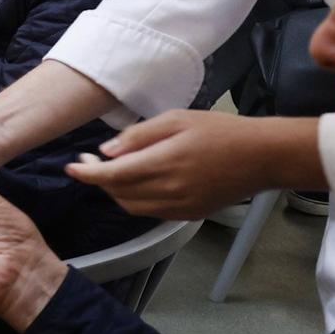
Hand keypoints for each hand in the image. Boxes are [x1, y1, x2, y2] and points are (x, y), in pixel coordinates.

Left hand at [68, 111, 319, 219]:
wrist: (262, 157)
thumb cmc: (221, 131)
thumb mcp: (177, 119)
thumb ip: (139, 136)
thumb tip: (106, 152)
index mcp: (165, 164)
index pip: (112, 176)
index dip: (87, 174)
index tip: (72, 166)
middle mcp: (170, 191)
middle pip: (118, 194)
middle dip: (98, 180)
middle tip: (90, 161)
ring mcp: (180, 207)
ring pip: (132, 206)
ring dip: (115, 192)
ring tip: (112, 171)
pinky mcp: (189, 214)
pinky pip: (151, 211)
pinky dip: (135, 200)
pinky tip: (137, 182)